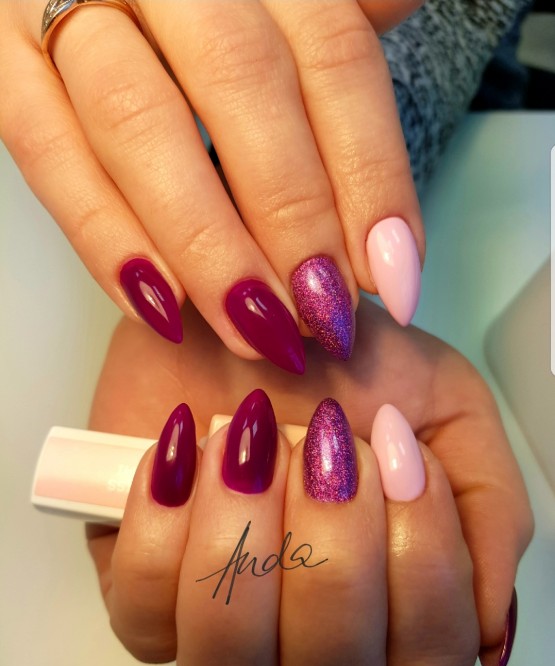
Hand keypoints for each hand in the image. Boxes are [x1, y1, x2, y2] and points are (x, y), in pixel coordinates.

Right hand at [1, 0, 423, 370]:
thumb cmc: (220, 20)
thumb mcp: (294, 14)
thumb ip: (341, 77)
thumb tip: (392, 223)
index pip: (334, 56)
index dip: (371, 176)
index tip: (393, 279)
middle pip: (243, 84)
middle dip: (292, 217)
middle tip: (322, 316)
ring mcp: (69, 0)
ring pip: (140, 121)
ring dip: (206, 244)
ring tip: (255, 330)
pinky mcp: (5, 63)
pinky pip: (46, 151)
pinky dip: (105, 237)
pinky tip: (161, 309)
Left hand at [86, 297, 532, 665]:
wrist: (241, 307)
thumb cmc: (341, 359)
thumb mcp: (447, 407)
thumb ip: (491, 510)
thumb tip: (493, 628)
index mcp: (388, 600)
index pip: (427, 655)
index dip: (420, 559)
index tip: (395, 449)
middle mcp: (306, 634)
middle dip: (333, 543)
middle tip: (325, 439)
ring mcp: (219, 622)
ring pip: (232, 664)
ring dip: (248, 541)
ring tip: (250, 440)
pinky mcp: (142, 591)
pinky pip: (144, 617)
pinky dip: (168, 526)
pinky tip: (187, 452)